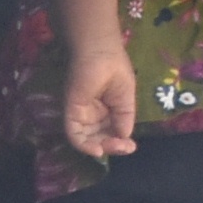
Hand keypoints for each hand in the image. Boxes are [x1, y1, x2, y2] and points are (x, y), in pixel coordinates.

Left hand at [63, 41, 138, 162]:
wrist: (101, 52)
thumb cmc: (115, 68)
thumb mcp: (126, 98)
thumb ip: (124, 118)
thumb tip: (124, 137)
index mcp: (107, 111)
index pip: (111, 134)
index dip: (120, 143)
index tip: (130, 147)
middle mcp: (93, 115)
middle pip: (99, 139)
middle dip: (112, 146)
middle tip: (123, 147)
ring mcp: (81, 114)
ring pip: (88, 140)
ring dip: (100, 147)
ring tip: (112, 147)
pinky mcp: (71, 111)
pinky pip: (75, 134)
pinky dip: (84, 146)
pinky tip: (97, 150)